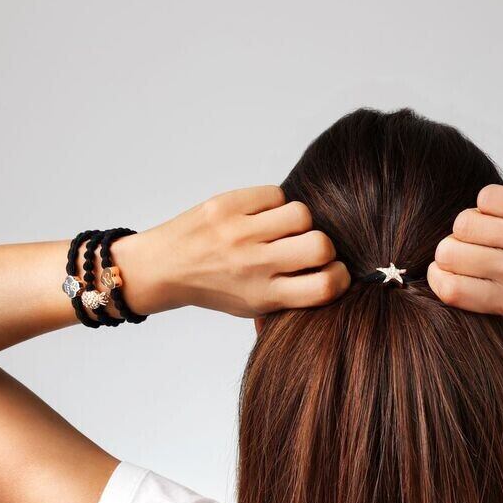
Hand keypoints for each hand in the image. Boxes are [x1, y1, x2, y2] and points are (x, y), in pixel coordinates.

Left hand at [112, 185, 349, 316]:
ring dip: (299, 221)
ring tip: (282, 228)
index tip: (333, 271)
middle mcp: (253, 266)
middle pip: (320, 246)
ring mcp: (239, 233)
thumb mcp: (251, 308)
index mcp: (263, 296)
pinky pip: (275, 194)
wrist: (161, 269)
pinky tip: (261, 215)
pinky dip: (275, 203)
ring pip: (301, 214)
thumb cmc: (213, 288)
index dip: (341, 276)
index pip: (325, 286)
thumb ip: (290, 298)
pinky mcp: (227, 206)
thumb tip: (334, 281)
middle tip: (307, 247)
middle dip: (323, 245)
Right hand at [427, 184, 502, 314]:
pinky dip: (492, 199)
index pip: (449, 290)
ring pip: (464, 222)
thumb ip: (482, 290)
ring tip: (495, 223)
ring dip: (473, 217)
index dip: (436, 272)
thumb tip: (435, 274)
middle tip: (475, 240)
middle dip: (453, 241)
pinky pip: (485, 197)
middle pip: (449, 253)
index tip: (444, 264)